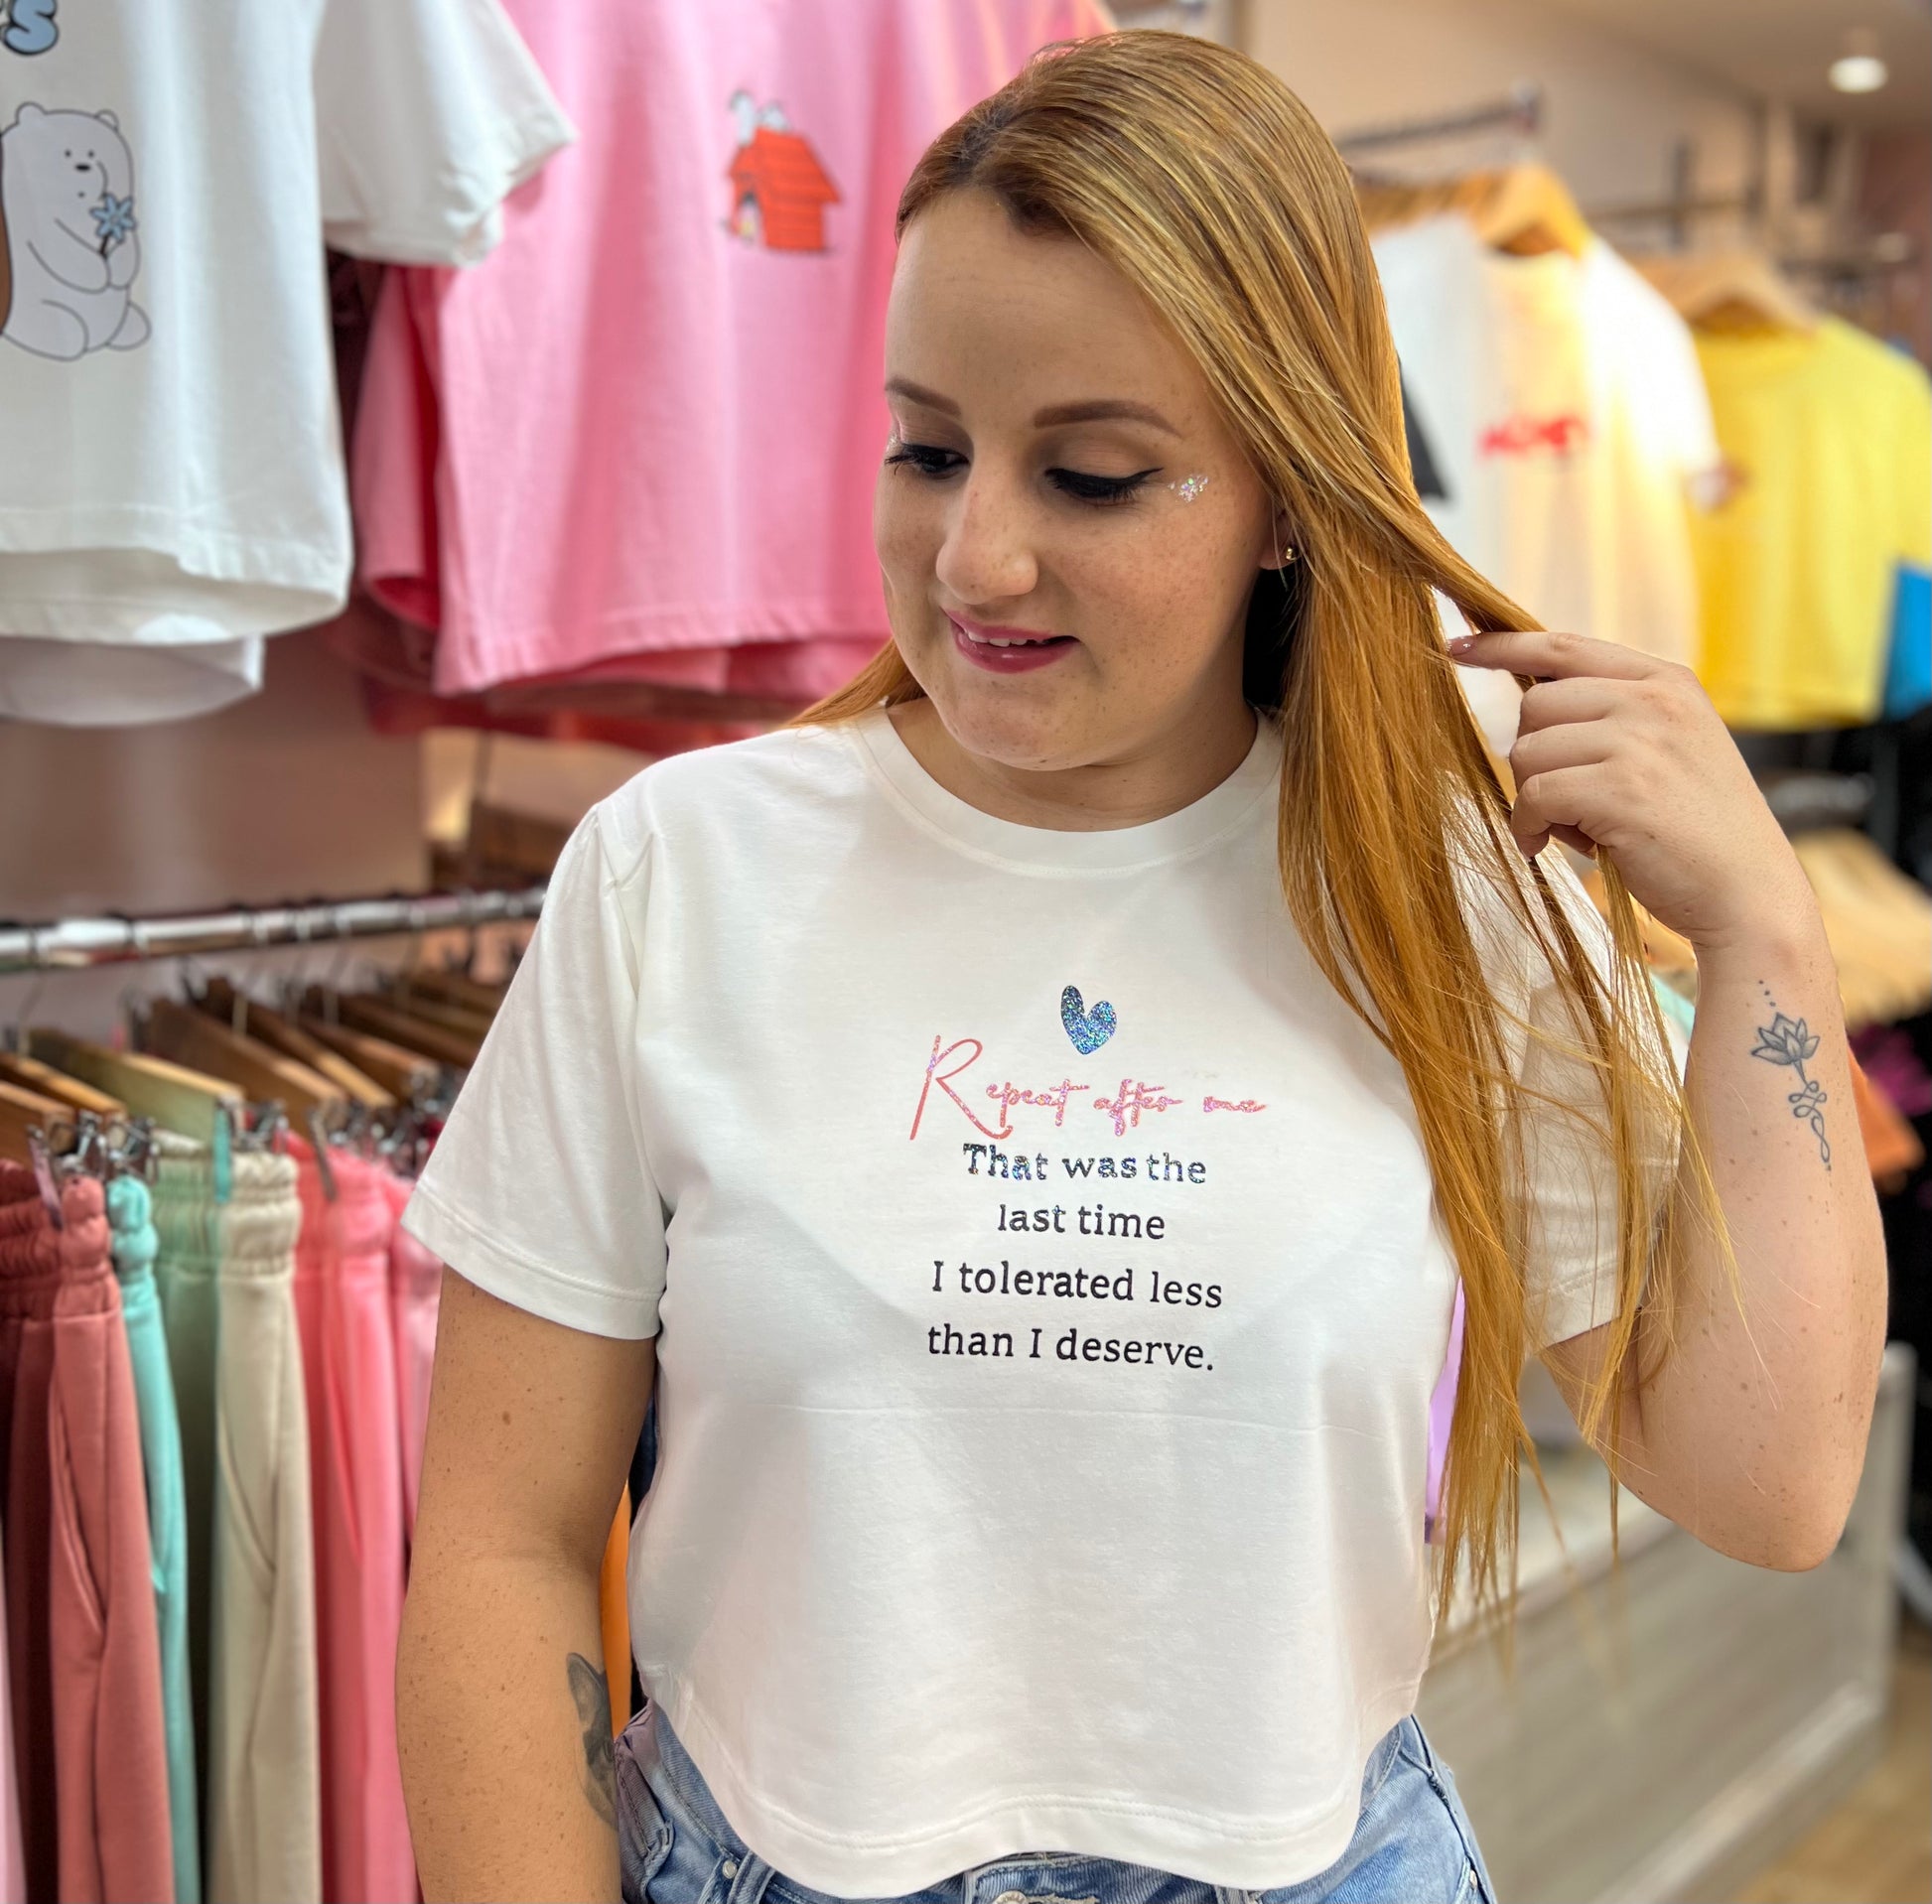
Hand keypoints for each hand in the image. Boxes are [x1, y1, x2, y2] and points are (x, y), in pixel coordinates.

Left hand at [1448, 629, 1814, 953]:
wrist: (1748, 893)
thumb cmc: (1695, 832)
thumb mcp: (1668, 749)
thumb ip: (1613, 718)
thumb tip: (1528, 707)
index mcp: (1666, 681)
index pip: (1566, 646)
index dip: (1504, 645)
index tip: (1457, 646)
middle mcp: (1655, 700)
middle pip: (1535, 705)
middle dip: (1531, 757)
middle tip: (1563, 802)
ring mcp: (1640, 741)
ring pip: (1528, 751)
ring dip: (1532, 797)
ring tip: (1573, 827)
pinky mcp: (1621, 789)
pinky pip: (1533, 795)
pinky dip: (1528, 826)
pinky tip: (1547, 845)